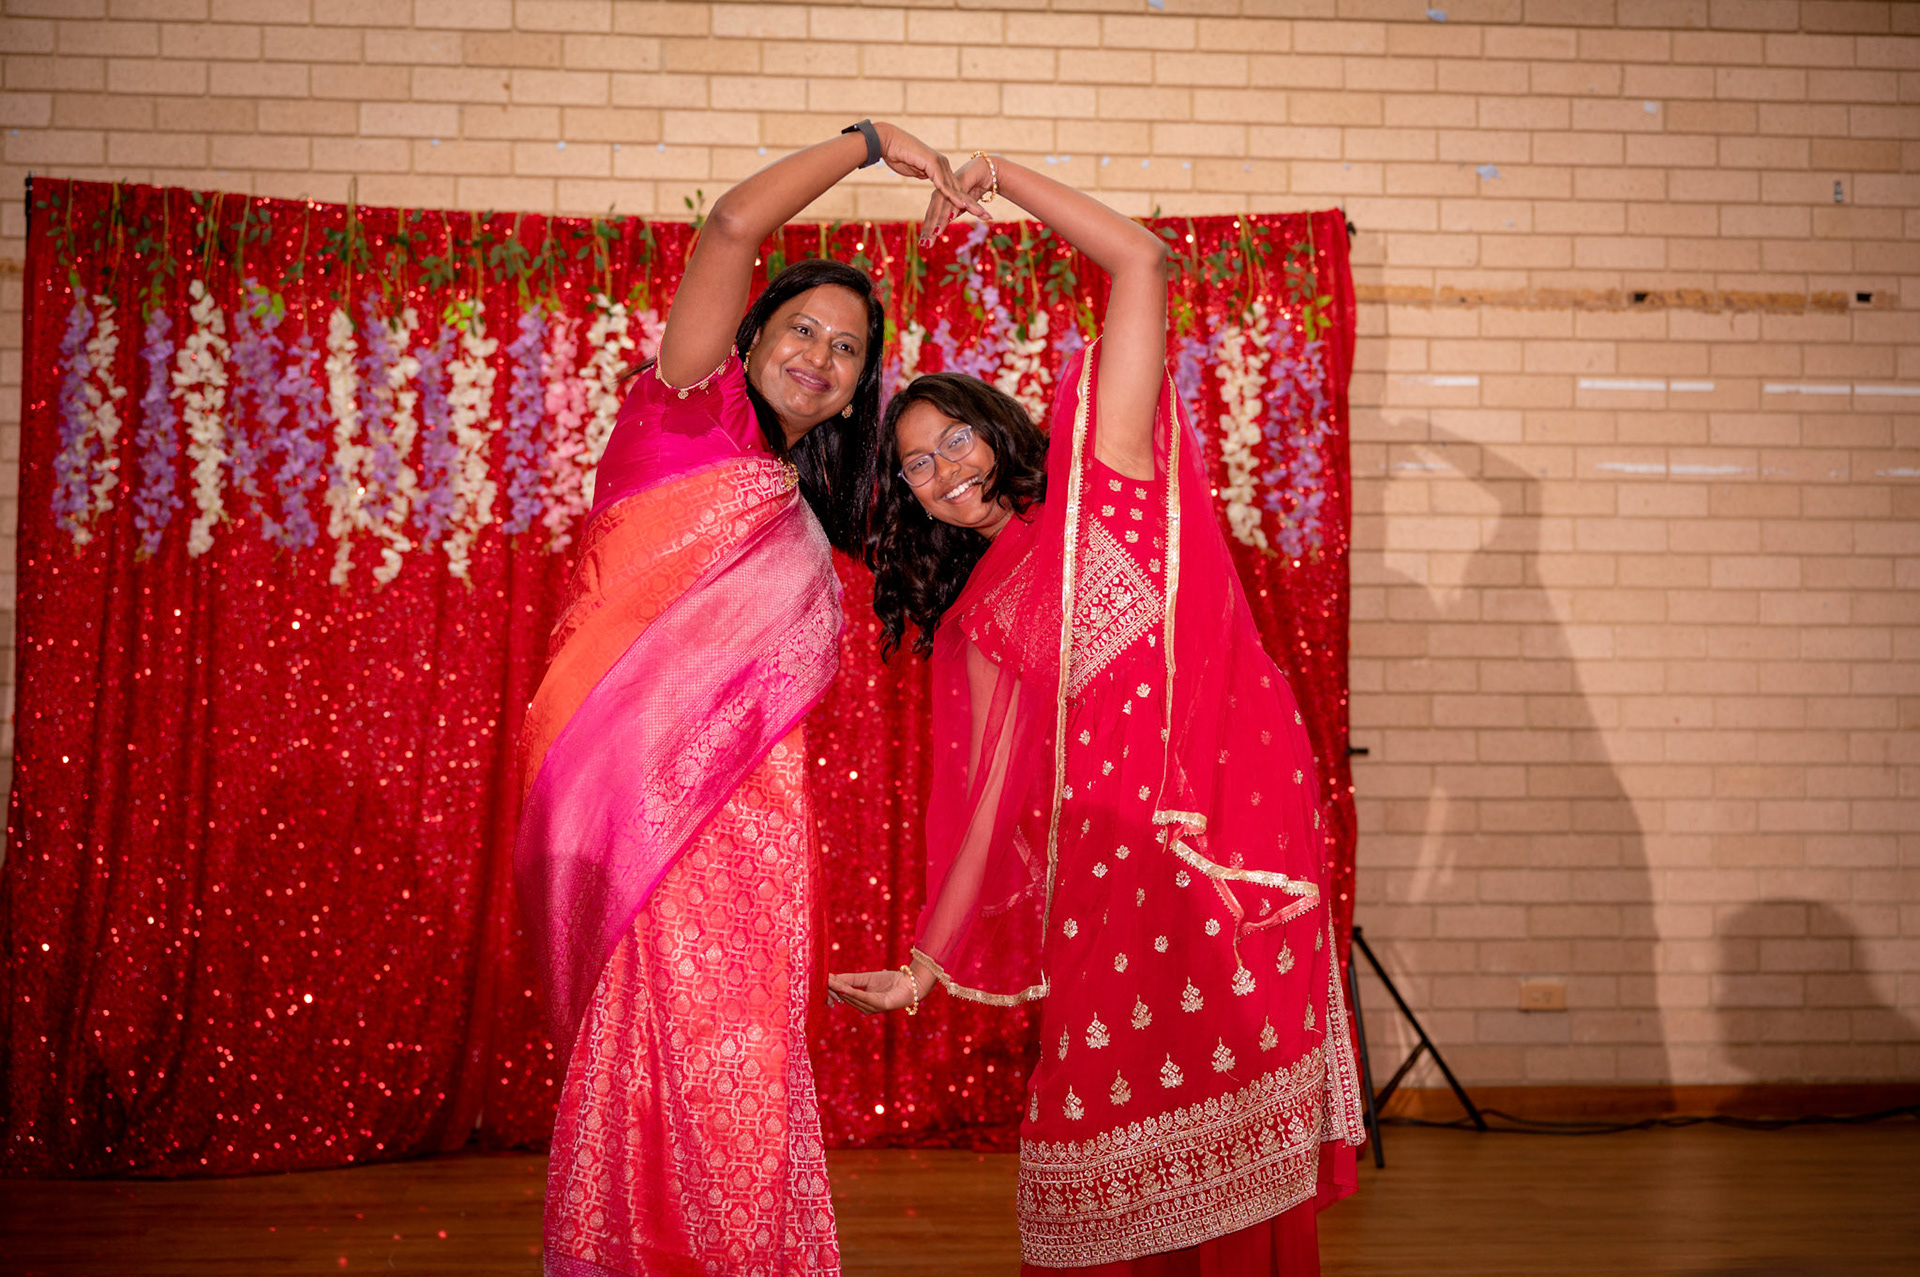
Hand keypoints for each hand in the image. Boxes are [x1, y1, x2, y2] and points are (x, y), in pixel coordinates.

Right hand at [828, 967, 919, 1014]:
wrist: (911, 983)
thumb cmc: (891, 981)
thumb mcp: (867, 978)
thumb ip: (850, 979)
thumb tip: (832, 978)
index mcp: (861, 1002)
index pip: (842, 996)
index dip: (831, 989)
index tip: (821, 980)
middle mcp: (865, 1008)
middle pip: (844, 998)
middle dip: (832, 989)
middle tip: (821, 981)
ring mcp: (872, 1007)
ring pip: (851, 997)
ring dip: (839, 989)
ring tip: (829, 981)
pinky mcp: (880, 1004)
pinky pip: (863, 997)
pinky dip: (852, 992)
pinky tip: (842, 987)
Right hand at [874, 123, 987, 243]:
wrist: (888, 142)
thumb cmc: (897, 155)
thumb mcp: (914, 170)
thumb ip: (923, 175)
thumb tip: (926, 177)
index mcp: (940, 167)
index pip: (955, 189)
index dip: (966, 202)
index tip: (977, 212)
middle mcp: (943, 165)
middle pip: (961, 190)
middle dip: (975, 205)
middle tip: (988, 216)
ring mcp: (939, 164)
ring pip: (956, 189)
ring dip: (968, 203)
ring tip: (981, 214)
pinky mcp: (933, 165)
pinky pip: (944, 185)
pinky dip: (953, 197)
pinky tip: (962, 206)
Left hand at [919, 153, 996, 243]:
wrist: (985, 170)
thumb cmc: (972, 188)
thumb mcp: (961, 206)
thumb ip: (952, 213)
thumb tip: (945, 226)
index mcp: (939, 196)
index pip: (931, 215)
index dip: (927, 230)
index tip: (923, 245)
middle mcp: (942, 191)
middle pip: (934, 213)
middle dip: (930, 230)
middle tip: (926, 245)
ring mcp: (951, 185)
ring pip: (943, 206)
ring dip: (941, 221)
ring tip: (936, 234)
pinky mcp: (961, 181)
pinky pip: (957, 196)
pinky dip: (955, 206)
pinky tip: (952, 216)